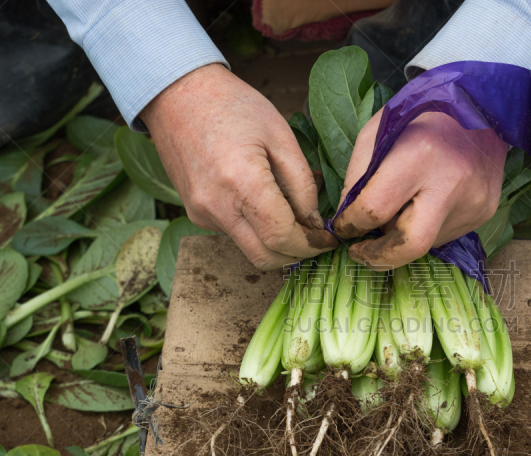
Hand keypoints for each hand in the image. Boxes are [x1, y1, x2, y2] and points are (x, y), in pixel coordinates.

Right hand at [140, 64, 336, 269]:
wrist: (176, 95)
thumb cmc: (233, 106)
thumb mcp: (281, 136)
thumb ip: (302, 185)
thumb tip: (315, 223)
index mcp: (242, 183)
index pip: (282, 238)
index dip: (311, 246)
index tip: (327, 240)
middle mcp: (217, 207)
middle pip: (265, 258)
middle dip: (296, 255)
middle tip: (315, 239)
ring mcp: (202, 214)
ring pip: (250, 249)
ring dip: (276, 242)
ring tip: (291, 214)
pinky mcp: (195, 215)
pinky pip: (234, 234)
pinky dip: (255, 229)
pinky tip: (262, 202)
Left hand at [333, 109, 506, 268]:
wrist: (481, 104)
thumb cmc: (422, 115)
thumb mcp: (380, 131)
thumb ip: (359, 177)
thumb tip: (349, 221)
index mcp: (420, 155)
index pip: (375, 210)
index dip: (351, 225)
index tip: (343, 227)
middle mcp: (452, 183)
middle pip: (410, 246)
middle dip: (379, 256)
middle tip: (360, 252)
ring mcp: (474, 202)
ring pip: (425, 242)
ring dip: (402, 234)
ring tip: (402, 206)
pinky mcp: (485, 212)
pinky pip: (444, 234)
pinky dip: (425, 226)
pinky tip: (427, 201)